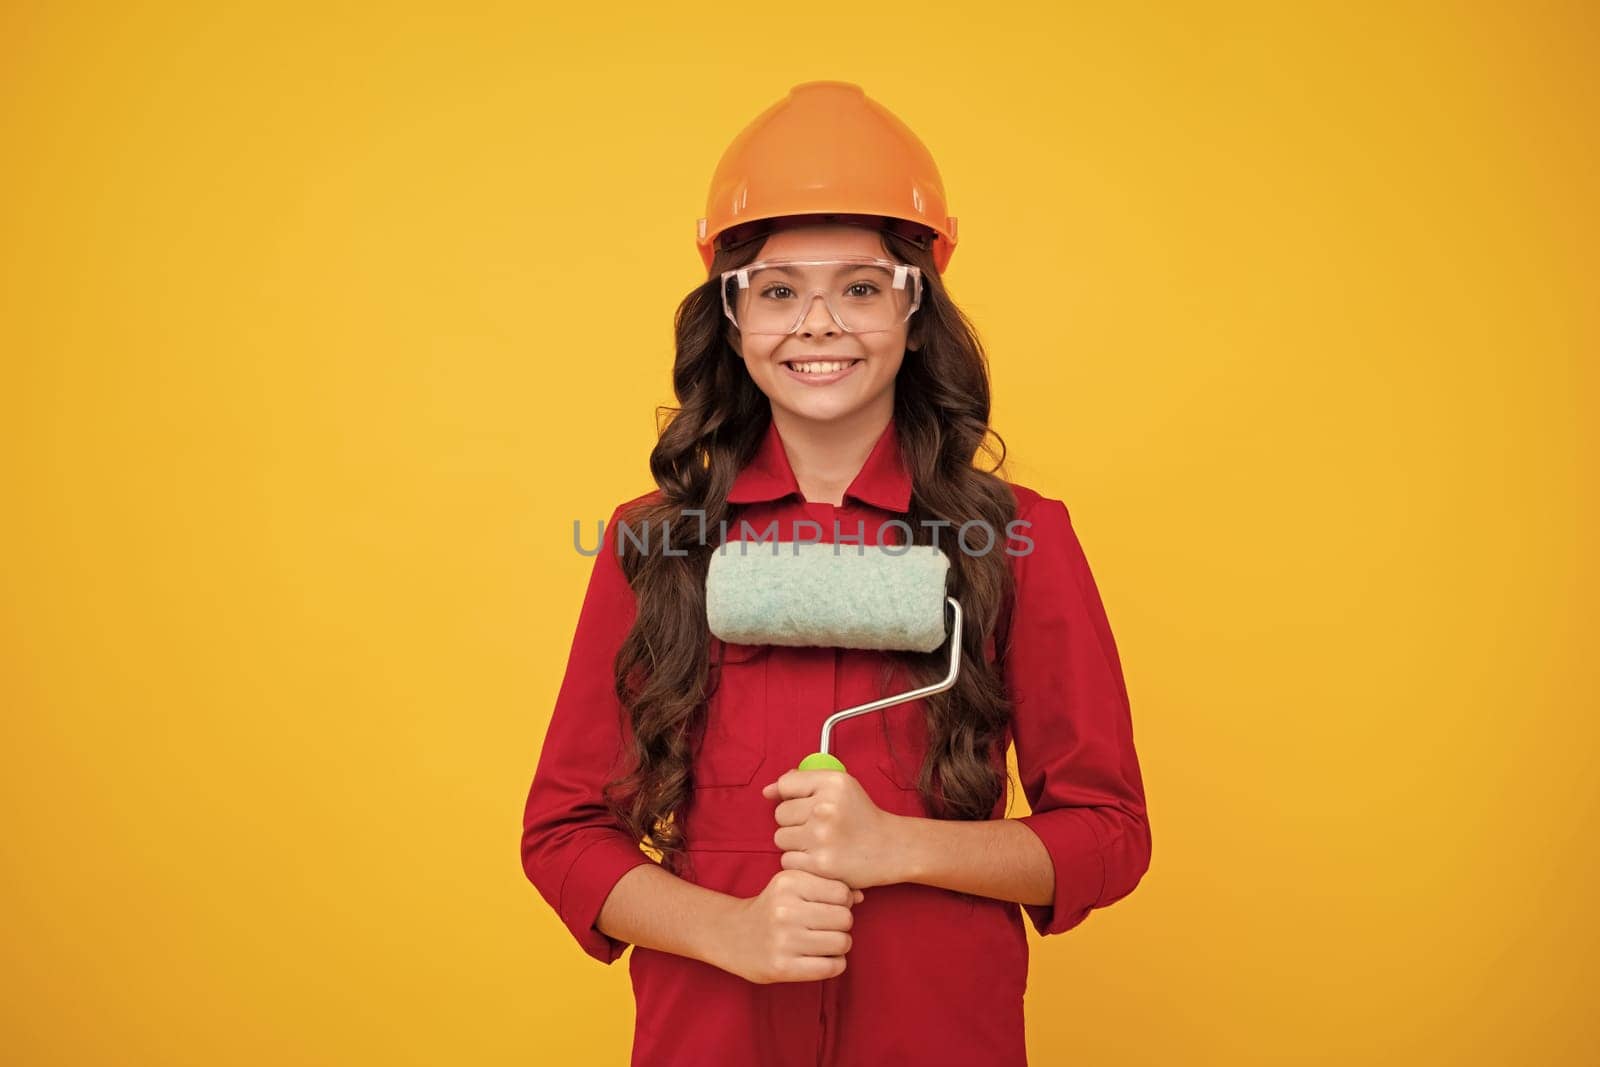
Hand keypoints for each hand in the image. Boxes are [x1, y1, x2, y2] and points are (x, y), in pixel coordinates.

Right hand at [713, 869, 862, 984]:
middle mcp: (785, 909)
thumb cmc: (773, 907)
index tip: (830, 906)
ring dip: (840, 945)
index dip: (843, 901)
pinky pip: (832, 966)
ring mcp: (783, 940)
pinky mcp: (783, 967)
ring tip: (824, 942)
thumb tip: (861, 896)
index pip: (842, 892)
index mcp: (788, 882)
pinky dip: (834, 964)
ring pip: (842, 943)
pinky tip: (822, 958)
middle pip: (845, 918)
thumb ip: (827, 884)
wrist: (733, 935)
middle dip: (843, 924)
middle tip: (828, 927)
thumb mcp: (793, 885)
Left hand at [762, 769, 904, 889]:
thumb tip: (767, 791)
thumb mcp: (839, 787)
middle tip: (819, 827)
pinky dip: (799, 862)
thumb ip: (802, 782)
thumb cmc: (861, 816)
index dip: (792, 797)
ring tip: (818, 843)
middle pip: (780, 814)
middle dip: (794, 821)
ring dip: (795, 843)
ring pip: (780, 838)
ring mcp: (822, 837)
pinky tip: (819, 857)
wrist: (890, 848)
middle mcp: (827, 808)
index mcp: (833, 783)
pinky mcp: (820, 864)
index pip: (786, 785)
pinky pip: (787, 860)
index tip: (806, 805)